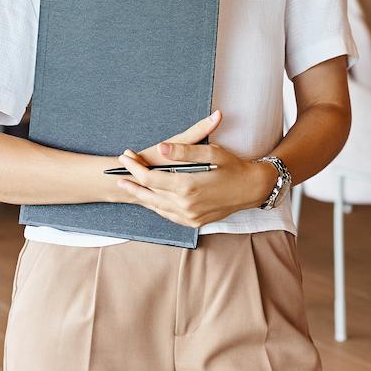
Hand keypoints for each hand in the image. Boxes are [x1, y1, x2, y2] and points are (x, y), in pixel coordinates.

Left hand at [113, 110, 276, 228]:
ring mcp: (190, 216)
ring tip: (128, 186)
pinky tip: (151, 199)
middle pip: (149, 194)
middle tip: (117, 174)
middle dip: (132, 182)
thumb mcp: (211, 153)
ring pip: (157, 207)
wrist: (253, 189)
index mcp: (188, 186)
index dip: (134, 168)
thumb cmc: (233, 167)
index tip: (124, 157)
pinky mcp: (194, 222)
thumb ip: (183, 151)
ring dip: (141, 196)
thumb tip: (161, 148)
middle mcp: (186, 205)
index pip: (151, 178)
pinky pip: (168, 215)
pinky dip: (156, 206)